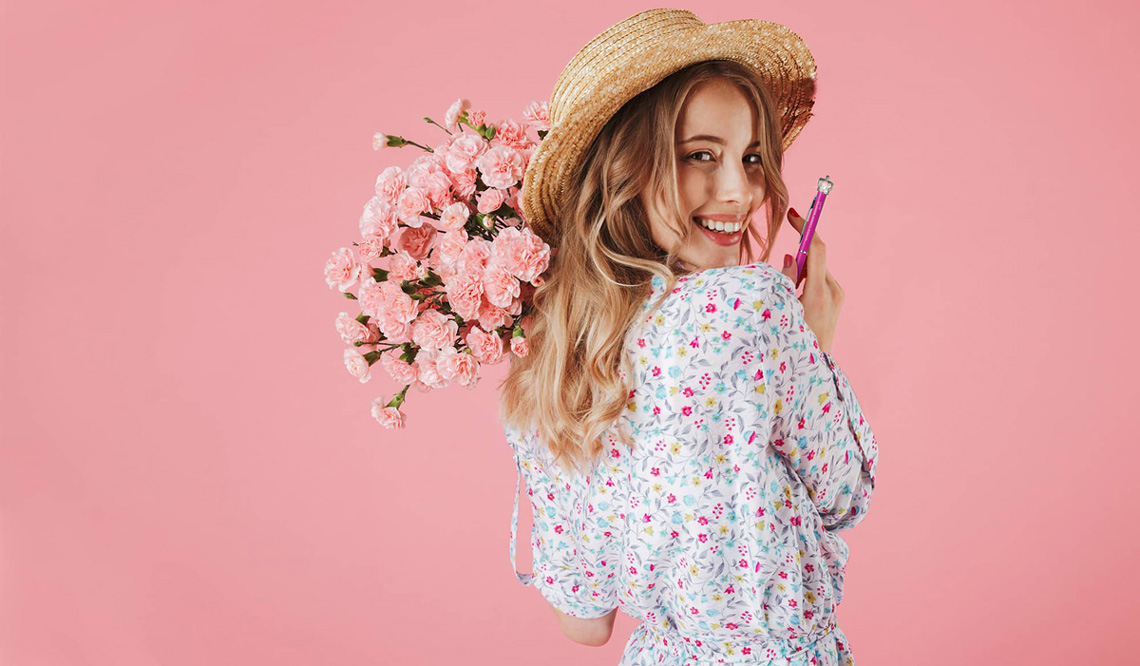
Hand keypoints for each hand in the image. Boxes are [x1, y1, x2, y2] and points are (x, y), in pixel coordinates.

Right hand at [779, 208, 844, 354]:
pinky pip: (819, 280)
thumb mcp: (782, 309)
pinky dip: (805, 280)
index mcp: (818, 293)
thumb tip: (791, 256)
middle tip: (782, 269)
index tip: (794, 214)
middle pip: (814, 259)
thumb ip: (784, 281)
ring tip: (789, 295)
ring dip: (800, 271)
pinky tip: (797, 299)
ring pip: (815, 269)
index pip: (815, 250)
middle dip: (797, 257)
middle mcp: (833, 291)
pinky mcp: (837, 300)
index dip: (805, 228)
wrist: (814, 369)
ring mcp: (837, 296)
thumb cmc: (792, 342)